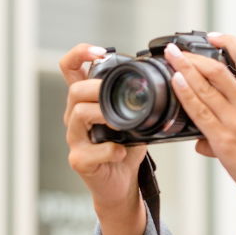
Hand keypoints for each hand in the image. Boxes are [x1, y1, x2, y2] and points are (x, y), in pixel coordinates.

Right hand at [59, 43, 147, 214]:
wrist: (121, 183)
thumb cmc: (126, 148)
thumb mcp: (135, 117)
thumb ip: (138, 98)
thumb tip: (164, 77)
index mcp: (86, 101)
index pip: (70, 68)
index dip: (79, 54)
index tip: (99, 51)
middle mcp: (74, 116)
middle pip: (74, 90)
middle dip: (98, 88)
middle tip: (120, 96)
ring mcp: (74, 139)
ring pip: (78, 114)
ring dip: (104, 115)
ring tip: (121, 123)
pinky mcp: (79, 160)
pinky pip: (92, 150)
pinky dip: (112, 150)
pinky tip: (122, 152)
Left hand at [164, 34, 235, 208]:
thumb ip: (228, 130)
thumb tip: (201, 140)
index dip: (230, 44)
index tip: (213, 36)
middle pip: (220, 69)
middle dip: (194, 56)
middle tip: (175, 49)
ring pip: (208, 86)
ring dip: (185, 68)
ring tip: (170, 57)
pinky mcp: (225, 140)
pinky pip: (201, 111)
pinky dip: (186, 93)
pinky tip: (176, 82)